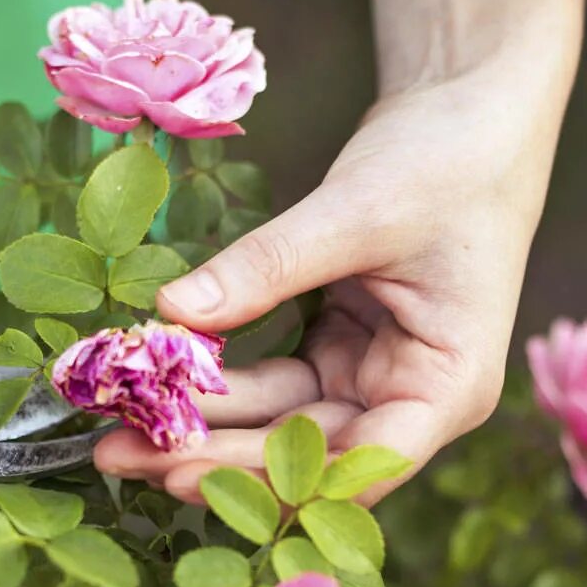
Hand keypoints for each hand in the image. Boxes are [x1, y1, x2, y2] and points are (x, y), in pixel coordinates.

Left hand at [93, 63, 568, 505]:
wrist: (470, 108)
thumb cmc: (447, 159)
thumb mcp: (354, 211)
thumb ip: (267, 267)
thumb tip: (172, 311)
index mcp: (449, 386)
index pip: (358, 463)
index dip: (269, 478)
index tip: (181, 473)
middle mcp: (412, 399)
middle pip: (307, 452)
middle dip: (213, 457)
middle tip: (118, 456)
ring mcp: (373, 378)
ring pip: (279, 423)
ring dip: (204, 426)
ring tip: (116, 433)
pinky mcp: (339, 350)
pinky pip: (271, 385)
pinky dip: (218, 384)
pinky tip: (155, 385)